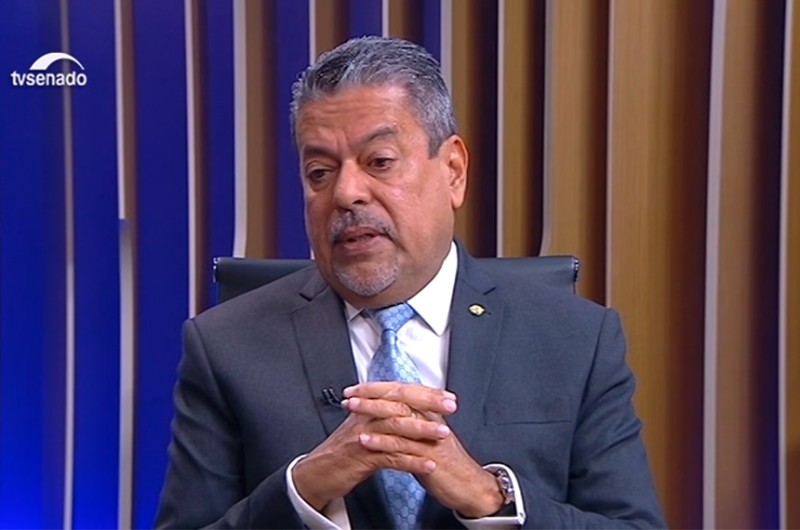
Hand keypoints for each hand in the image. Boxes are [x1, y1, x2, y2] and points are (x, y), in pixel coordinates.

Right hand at [292, 383, 455, 510]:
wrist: (316, 473)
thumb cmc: (343, 451)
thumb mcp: (364, 428)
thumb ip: (384, 415)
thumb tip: (409, 407)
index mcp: (368, 406)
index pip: (399, 392)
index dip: (424, 392)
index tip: (447, 396)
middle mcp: (365, 416)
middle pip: (399, 403)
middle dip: (428, 403)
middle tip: (451, 405)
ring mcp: (363, 436)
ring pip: (396, 427)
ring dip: (423, 430)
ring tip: (444, 433)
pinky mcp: (361, 457)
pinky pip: (390, 457)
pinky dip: (412, 461)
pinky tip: (428, 465)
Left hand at [347, 383, 505, 517]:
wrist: (470, 486)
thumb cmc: (447, 463)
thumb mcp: (429, 436)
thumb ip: (413, 422)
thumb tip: (392, 411)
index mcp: (430, 412)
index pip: (402, 390)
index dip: (378, 387)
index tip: (356, 388)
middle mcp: (430, 419)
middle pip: (399, 397)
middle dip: (372, 394)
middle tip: (350, 394)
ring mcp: (430, 436)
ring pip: (398, 416)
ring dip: (372, 411)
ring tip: (352, 409)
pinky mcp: (428, 456)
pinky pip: (402, 445)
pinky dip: (381, 441)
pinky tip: (364, 440)